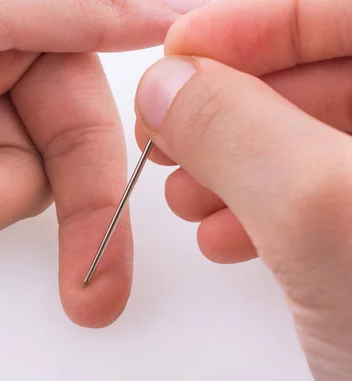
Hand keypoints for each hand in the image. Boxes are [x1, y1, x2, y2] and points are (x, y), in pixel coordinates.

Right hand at [135, 0, 351, 380]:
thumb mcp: (324, 218)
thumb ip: (237, 131)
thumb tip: (168, 86)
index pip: (348, 14)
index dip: (260, 25)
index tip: (184, 51)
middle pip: (328, 77)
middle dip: (232, 104)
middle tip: (169, 125)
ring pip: (315, 142)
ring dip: (235, 163)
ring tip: (187, 193)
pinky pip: (320, 200)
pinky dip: (261, 211)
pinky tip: (224, 236)